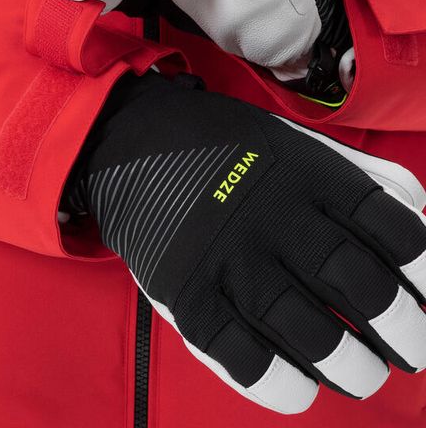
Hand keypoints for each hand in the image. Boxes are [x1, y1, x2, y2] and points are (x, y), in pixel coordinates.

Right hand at [65, 72, 425, 413]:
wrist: (129, 141)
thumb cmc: (221, 144)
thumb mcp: (292, 139)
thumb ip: (356, 171)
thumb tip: (417, 211)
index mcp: (306, 175)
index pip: (396, 233)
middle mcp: (272, 217)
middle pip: (363, 289)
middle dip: (404, 334)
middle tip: (411, 350)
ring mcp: (227, 258)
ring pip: (313, 336)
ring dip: (354, 369)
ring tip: (363, 373)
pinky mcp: (186, 294)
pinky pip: (246, 361)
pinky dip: (284, 388)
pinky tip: (301, 388)